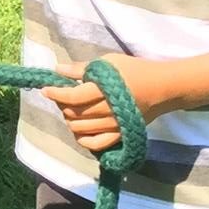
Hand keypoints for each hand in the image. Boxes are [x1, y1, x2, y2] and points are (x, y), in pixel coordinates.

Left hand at [41, 55, 175, 152]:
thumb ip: (81, 69)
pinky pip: (97, 144)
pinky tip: (79, 132)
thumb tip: (57, 70)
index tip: (45, 90)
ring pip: (81, 129)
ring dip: (70, 121)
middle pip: (74, 114)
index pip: (72, 97)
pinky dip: (84, 140)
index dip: (55, 94)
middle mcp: (107, 111)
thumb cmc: (134, 71)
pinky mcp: (121, 134)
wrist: (162, 87)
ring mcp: (115, 125)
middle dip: (62, 106)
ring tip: (70, 111)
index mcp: (103, 90)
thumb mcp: (108, 64)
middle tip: (61, 98)